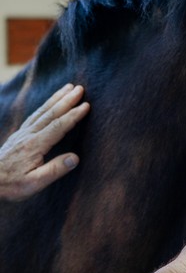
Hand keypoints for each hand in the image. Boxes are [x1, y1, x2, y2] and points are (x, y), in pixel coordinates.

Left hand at [0, 84, 89, 201]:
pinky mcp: (19, 135)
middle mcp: (28, 135)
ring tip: (68, 87)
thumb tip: (76, 158)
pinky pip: (35, 115)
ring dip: (56, 98)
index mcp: (35, 145)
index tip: (86, 105)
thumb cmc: (12, 184)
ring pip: (42, 111)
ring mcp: (22, 133)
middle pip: (51, 113)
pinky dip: (45, 106)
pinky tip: (50, 103)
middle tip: (80, 88)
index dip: (73, 115)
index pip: (58, 126)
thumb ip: (55, 170)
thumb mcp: (35, 183)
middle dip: (66, 100)